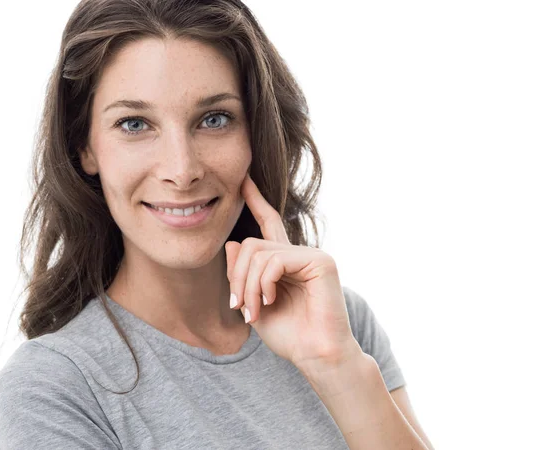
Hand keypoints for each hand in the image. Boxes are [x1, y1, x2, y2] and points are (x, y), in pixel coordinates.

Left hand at [225, 173, 362, 372]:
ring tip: (253, 312)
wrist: (315, 355)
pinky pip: (275, 260)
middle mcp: (298, 254)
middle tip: (239, 307)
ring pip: (259, 253)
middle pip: (250, 245)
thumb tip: (232, 243)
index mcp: (284, 262)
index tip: (243, 180)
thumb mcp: (254, 304)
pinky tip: (270, 302)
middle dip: (237, 277)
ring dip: (248, 286)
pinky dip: (264, 283)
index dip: (255, 201)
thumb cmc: (290, 335)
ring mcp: (310, 255)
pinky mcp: (320, 261)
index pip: (268, 224)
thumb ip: (242, 275)